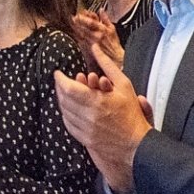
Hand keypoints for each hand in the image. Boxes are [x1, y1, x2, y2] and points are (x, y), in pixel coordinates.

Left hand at [52, 39, 153, 193]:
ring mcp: (82, 127)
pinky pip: (67, 122)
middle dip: (60, 87)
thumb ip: (107, 65)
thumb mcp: (124, 85)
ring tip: (67, 93)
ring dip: (62, 100)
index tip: (58, 73)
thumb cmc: (132, 115)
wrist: (135, 144)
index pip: (68, 87)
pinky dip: (66, 113)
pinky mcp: (81, 137)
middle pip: (63, 98)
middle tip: (62, 81)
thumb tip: (95, 49)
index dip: (60, 79)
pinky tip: (71, 108)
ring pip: (63, 110)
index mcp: (97, 101)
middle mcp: (87, 115)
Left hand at [69, 10, 124, 69]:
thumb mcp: (112, 28)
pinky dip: (77, 35)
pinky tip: (74, 32)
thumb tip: (101, 9)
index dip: (85, 17)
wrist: (115, 56)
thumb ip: (105, 18)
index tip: (80, 13)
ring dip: (76, 27)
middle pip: (85, 27)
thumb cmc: (114, 42)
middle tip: (72, 17)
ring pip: (82, 32)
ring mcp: (92, 41)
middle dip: (78, 21)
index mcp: (103, 29)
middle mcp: (97, 35)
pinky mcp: (89, 46)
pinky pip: (81, 39)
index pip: (92, 21)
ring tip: (71, 23)